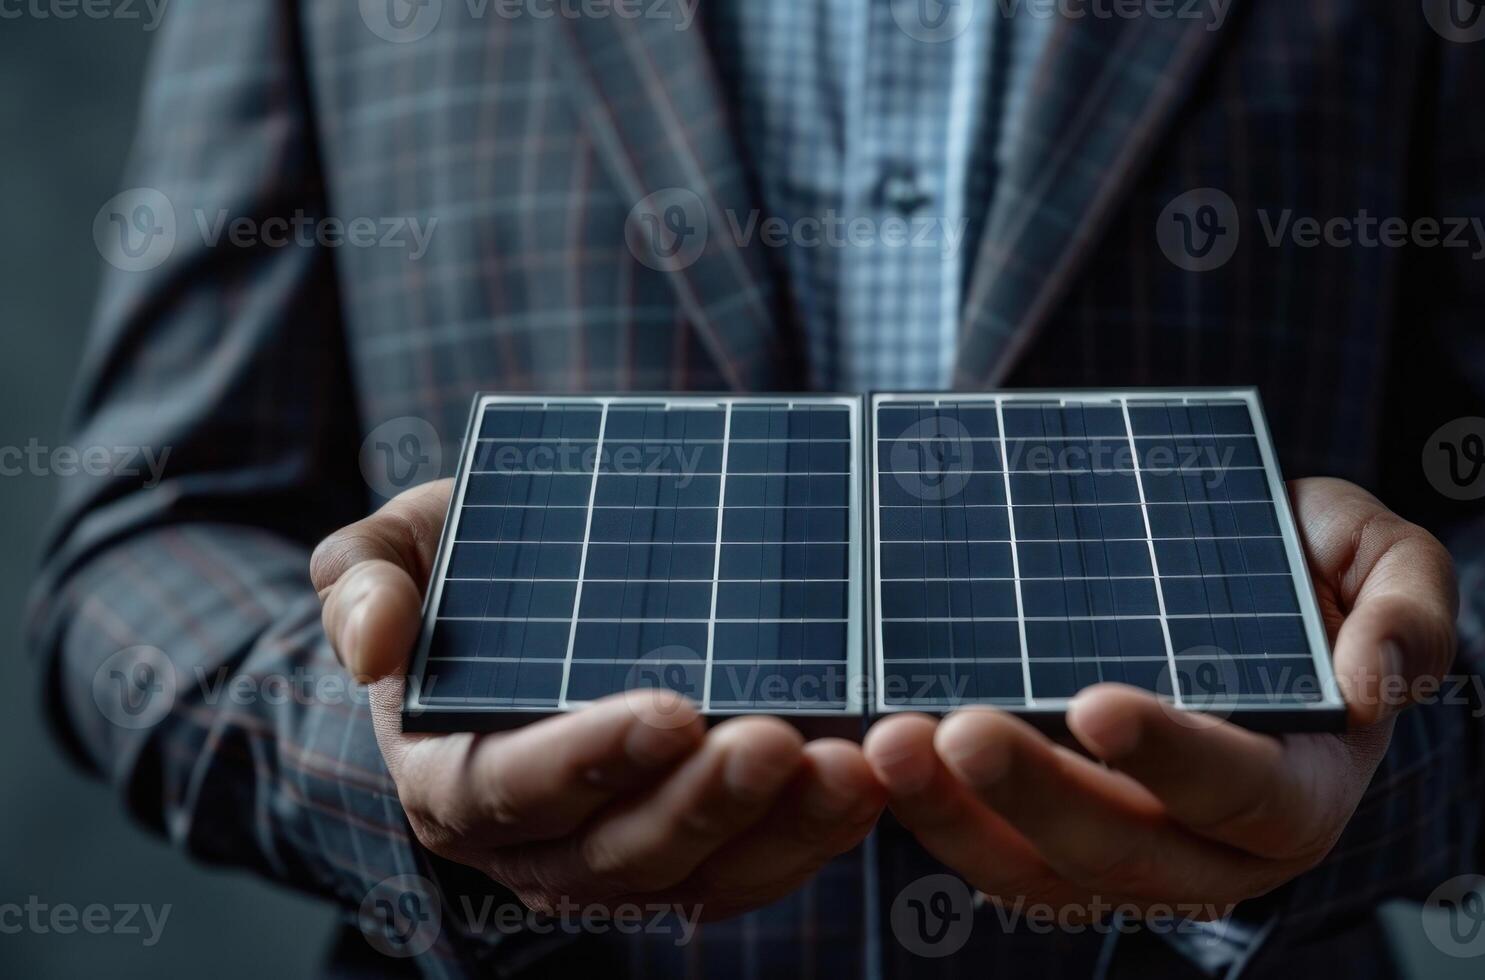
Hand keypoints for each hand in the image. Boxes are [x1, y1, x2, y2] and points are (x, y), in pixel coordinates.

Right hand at [312, 480, 883, 919]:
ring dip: (782, 831)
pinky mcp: (689, 860)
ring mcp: (615, 862)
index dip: (592, 757)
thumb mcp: (397, 552)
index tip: (673, 711)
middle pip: (619, 850)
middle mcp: (533, 844)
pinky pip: (751, 872)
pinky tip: (869, 786)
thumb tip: (371, 643)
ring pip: (700, 876)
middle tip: (780, 743)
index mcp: (452, 776)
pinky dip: (812, 839)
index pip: (514, 785)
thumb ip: (366, 580)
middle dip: (704, 803)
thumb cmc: (458, 577)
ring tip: (852, 770)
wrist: (515, 619)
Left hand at [862, 477, 1457, 917]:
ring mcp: (1140, 862)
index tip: (1093, 703)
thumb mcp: (1391, 564)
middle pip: (1126, 848)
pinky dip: (942, 825)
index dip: (1172, 752)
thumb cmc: (1321, 583)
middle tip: (955, 726)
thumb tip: (1379, 683)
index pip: (1241, 786)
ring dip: (961, 821)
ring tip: (889, 748)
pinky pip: (1002, 864)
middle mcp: (1222, 851)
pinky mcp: (1071, 855)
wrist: (1267, 616)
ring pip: (1046, 876)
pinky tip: (886, 765)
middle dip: (1035, 793)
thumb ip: (1409, 610)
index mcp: (1305, 786)